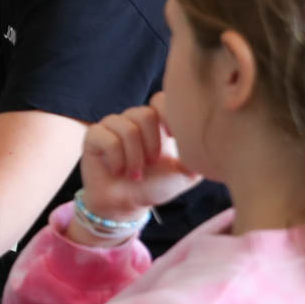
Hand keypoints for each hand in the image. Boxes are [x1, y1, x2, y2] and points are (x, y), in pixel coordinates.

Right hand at [77, 101, 201, 220]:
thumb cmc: (154, 187)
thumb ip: (198, 157)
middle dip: (150, 144)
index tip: (172, 137)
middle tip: (150, 163)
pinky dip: (116, 159)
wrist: (125, 204)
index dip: (167, 114)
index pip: (160, 99)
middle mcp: (132, 120)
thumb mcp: (185, 174)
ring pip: (126, 127)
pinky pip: (106, 138)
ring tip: (134, 173)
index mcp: (155, 123)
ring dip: (133, 156)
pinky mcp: (93, 137)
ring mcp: (111, 126)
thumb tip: (212, 147)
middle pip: (144, 114)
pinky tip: (117, 170)